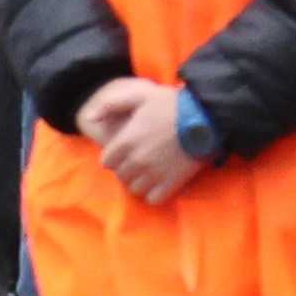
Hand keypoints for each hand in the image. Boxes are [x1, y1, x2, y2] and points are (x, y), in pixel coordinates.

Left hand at [79, 75, 206, 204]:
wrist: (205, 117)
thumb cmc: (172, 104)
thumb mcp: (140, 96)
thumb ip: (112, 105)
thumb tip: (90, 116)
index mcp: (126, 141)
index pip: (107, 161)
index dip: (115, 156)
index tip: (126, 151)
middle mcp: (136, 161)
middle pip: (121, 176)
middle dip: (127, 169)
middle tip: (140, 160)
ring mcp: (153, 174)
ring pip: (135, 189)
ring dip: (140, 182)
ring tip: (150, 172)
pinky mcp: (171, 183)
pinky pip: (153, 198)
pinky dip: (154, 193)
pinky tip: (161, 182)